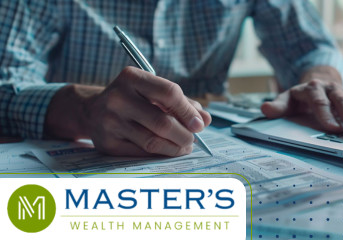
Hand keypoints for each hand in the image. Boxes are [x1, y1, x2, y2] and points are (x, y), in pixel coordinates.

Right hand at [46, 66, 210, 156]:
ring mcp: (110, 122)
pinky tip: (168, 151)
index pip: (169, 93)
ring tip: (184, 146)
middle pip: (162, 122)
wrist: (91, 110)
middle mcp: (118, 98)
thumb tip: (205, 120)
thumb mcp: (153, 92)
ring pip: (153, 141)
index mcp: (132, 78)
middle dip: (185, 134)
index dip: (188, 111)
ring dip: (175, 147)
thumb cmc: (132, 99)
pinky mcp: (106, 144)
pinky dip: (160, 154)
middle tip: (193, 140)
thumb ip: (181, 103)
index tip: (200, 124)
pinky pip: (141, 153)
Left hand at [261, 79, 342, 137]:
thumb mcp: (286, 101)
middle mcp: (331, 88)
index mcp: (313, 88)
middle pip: (342, 101)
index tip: (333, 129)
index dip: (326, 114)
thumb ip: (277, 106)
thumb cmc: (298, 99)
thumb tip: (264, 109)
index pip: (319, 101)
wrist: (315, 85)